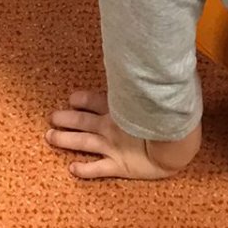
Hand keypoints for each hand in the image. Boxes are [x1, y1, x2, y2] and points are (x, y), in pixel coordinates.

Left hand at [46, 90, 198, 180]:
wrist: (177, 144)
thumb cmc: (168, 117)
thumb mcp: (152, 94)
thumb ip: (145, 81)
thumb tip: (147, 58)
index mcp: (119, 109)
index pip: (95, 101)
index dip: (82, 100)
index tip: (71, 99)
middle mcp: (111, 127)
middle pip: (83, 121)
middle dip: (66, 119)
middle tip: (53, 117)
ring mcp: (112, 146)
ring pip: (83, 142)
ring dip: (65, 140)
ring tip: (50, 137)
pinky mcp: (118, 165)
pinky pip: (97, 169)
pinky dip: (84, 169)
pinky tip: (72, 169)